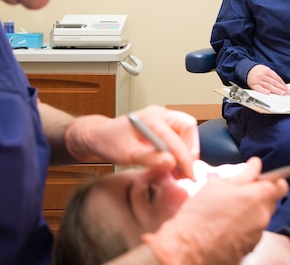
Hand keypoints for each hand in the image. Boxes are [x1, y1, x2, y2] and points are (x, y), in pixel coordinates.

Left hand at [65, 105, 199, 179]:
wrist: (99, 136)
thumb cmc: (109, 142)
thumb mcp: (126, 155)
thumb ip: (149, 158)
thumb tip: (171, 162)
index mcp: (151, 119)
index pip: (177, 139)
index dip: (185, 159)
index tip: (188, 175)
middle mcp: (159, 114)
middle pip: (188, 127)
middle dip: (190, 149)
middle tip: (185, 170)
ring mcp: (161, 117)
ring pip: (186, 129)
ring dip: (187, 149)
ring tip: (179, 169)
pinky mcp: (161, 124)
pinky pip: (179, 132)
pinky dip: (180, 147)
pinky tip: (173, 162)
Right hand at [142, 158, 288, 264]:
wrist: (188, 249)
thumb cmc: (199, 216)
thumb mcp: (217, 185)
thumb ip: (243, 174)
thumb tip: (255, 165)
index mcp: (257, 197)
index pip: (280, 185)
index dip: (272, 179)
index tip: (259, 178)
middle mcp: (262, 217)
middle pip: (271, 201)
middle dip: (259, 195)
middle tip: (238, 192)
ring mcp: (257, 235)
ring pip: (261, 216)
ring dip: (250, 211)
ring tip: (227, 210)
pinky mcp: (250, 248)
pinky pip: (253, 231)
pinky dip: (244, 226)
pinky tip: (226, 225)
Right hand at [246, 65, 288, 94]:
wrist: (247, 69)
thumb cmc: (258, 71)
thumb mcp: (266, 70)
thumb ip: (273, 76)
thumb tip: (281, 84)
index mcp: (267, 71)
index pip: (277, 78)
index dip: (283, 84)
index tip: (287, 89)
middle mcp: (263, 76)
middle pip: (274, 83)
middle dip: (282, 88)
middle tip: (287, 93)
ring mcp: (258, 80)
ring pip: (268, 86)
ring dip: (276, 90)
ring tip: (282, 94)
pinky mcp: (253, 85)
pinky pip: (259, 89)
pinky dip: (264, 91)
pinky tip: (268, 93)